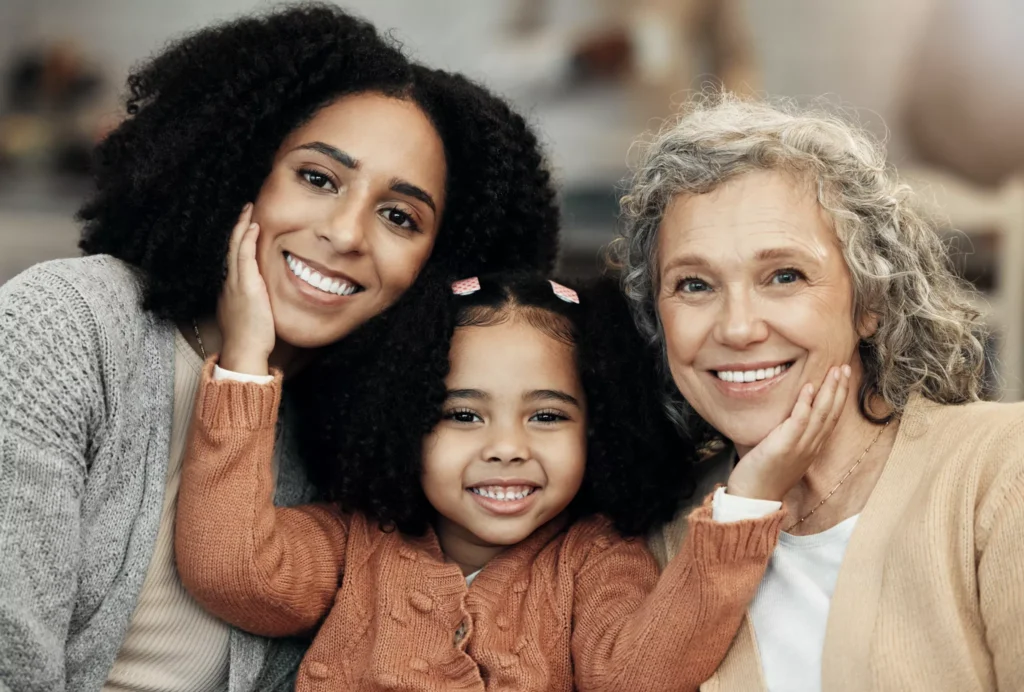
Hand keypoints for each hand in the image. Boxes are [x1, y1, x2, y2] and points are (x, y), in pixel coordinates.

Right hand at [217, 204, 274, 374]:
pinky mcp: (245, 285)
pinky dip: (246, 239)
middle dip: (237, 228)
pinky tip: (253, 226)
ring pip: (235, 247)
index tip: (246, 230)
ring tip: (248, 210)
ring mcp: (236, 283)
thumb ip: (256, 305)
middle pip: (231, 248)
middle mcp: (230, 283)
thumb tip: (265, 301)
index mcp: (232, 290)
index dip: (239, 242)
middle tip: (244, 211)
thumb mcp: (252, 317)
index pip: (235, 260)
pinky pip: (244, 255)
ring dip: (241, 226)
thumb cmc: (250, 340)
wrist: (245, 351)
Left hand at [726, 365, 850, 501]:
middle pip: (831, 413)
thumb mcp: (784, 451)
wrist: (754, 497)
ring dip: (829, 391)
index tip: (843, 376)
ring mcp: (799, 447)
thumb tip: (791, 414)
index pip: (831, 417)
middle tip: (844, 367)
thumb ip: (791, 434)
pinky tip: (808, 387)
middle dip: (839, 388)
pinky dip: (805, 404)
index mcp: (812, 447)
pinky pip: (798, 422)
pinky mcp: (783, 447)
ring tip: (834, 371)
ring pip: (821, 415)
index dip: (839, 396)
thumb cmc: (764, 473)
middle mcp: (810, 446)